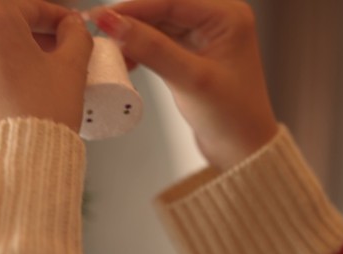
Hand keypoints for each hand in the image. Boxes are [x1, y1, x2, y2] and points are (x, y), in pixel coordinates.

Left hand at [0, 0, 92, 156]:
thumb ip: (75, 37)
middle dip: (19, 42)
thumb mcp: (73, 70)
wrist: (19, 167)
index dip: (54, 19)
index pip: (29, 9)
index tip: (66, 31)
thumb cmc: (46, 114)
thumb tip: (71, 26)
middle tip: (43, 65)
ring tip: (3, 85)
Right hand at [87, 0, 277, 170]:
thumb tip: (115, 24)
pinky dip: (141, 50)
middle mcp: (218, 20)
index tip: (101, 15)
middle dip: (131, 21)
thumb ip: (152, 49)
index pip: (172, 1)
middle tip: (100, 30)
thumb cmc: (233, 117)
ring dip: (134, 36)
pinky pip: (159, 42)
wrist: (243, 150)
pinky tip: (126, 61)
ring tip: (110, 50)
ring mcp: (204, 37)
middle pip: (163, 9)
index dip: (133, 7)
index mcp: (228, 16)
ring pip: (158, 26)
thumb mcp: (191, 79)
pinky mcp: (192, 54)